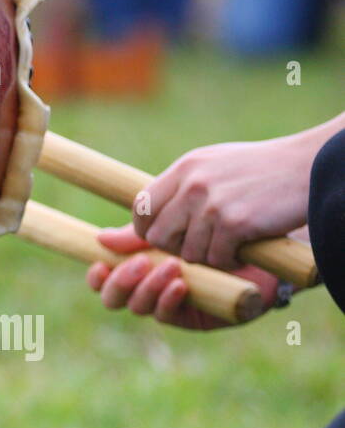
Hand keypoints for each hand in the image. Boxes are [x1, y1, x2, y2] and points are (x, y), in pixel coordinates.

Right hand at [87, 226, 279, 329]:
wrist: (260, 242)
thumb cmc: (214, 228)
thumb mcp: (174, 223)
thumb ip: (140, 232)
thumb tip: (101, 238)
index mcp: (137, 265)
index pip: (104, 278)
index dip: (97, 276)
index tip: (100, 262)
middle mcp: (148, 288)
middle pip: (113, 298)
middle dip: (121, 282)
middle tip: (140, 262)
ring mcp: (169, 304)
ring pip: (138, 307)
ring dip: (149, 287)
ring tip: (171, 266)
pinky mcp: (192, 317)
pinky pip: (166, 316)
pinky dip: (169, 299)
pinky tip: (181, 283)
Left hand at [132, 137, 316, 270]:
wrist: (307, 165)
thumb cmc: (258, 170)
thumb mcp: (210, 168)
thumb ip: (175, 192)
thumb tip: (119, 230)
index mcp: (184, 169)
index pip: (140, 208)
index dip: (147, 230)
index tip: (164, 238)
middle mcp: (192, 184)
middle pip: (158, 236)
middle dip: (175, 249)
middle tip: (201, 246)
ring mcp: (213, 203)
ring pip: (189, 253)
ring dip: (209, 257)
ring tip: (228, 246)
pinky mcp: (235, 222)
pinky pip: (217, 258)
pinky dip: (230, 262)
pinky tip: (243, 251)